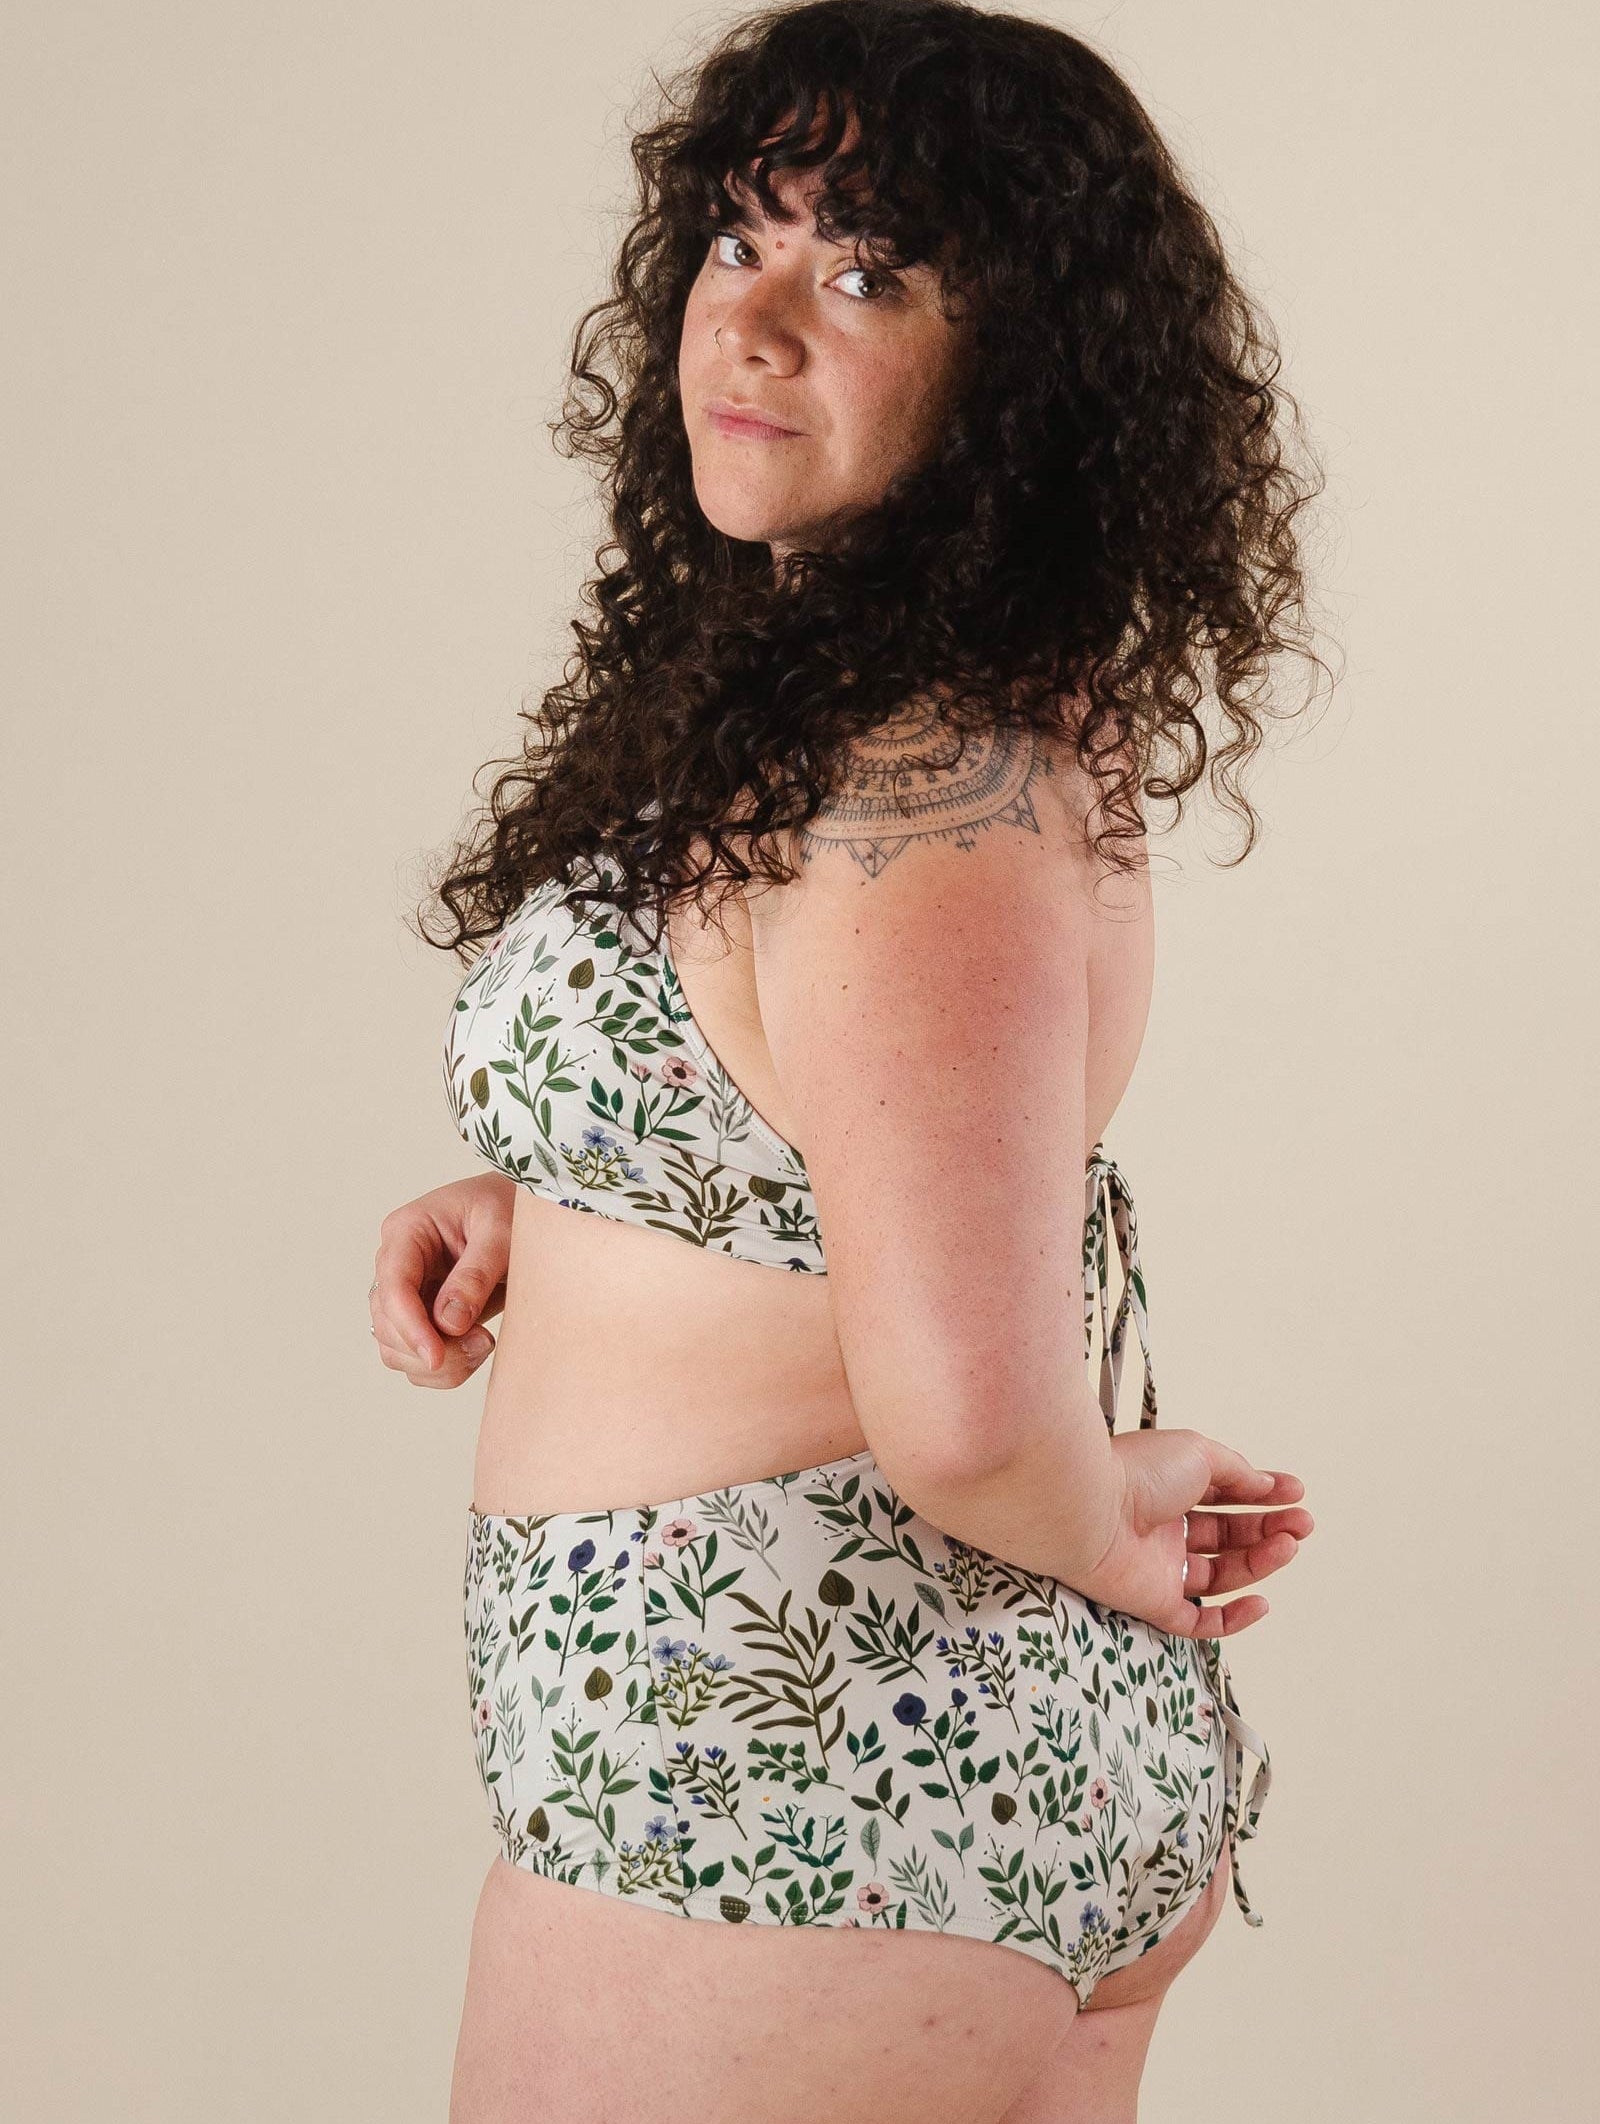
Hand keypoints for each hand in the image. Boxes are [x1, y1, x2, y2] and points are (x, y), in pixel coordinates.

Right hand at [369, 1173, 515, 1388]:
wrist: (518, 1213)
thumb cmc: (507, 1209)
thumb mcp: (501, 1232)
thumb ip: (476, 1275)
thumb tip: (449, 1323)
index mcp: (407, 1231)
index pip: (393, 1287)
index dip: (410, 1326)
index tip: (437, 1356)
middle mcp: (396, 1263)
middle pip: (388, 1324)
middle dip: (432, 1347)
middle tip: (483, 1342)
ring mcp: (405, 1292)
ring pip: (395, 1349)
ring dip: (438, 1364)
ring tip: (483, 1344)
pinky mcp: (419, 1316)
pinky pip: (414, 1359)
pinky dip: (442, 1370)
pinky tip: (475, 1351)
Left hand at [1076, 1426, 1312, 1638]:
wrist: (1087, 1508)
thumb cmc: (1135, 1472)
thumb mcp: (1197, 1453)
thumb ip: (1236, 1471)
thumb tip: (1264, 1485)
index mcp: (1169, 1486)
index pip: (1224, 1494)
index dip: (1262, 1494)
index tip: (1295, 1493)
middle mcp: (1163, 1526)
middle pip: (1227, 1535)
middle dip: (1269, 1528)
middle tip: (1302, 1524)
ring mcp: (1159, 1566)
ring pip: (1221, 1573)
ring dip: (1260, 1562)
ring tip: (1288, 1545)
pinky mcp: (1153, 1603)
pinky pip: (1199, 1620)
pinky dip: (1233, 1618)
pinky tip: (1261, 1601)